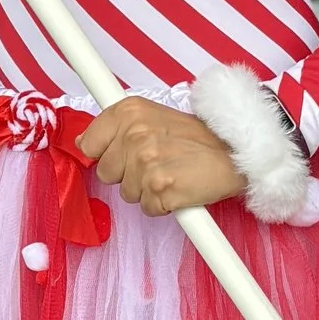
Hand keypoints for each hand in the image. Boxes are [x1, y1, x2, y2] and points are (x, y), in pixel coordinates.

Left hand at [76, 94, 243, 216]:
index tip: (122, 154)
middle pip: (106, 173)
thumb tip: (82, 144)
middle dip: (128, 174)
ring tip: (172, 173)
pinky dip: (163, 205)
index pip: (89, 143)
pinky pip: (148, 208)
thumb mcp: (153, 117)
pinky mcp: (160, 188)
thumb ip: (117, 128)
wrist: (235, 154)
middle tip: (158, 163)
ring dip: (147, 190)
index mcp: (130, 111)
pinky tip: (180, 188)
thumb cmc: (197, 139)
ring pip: (127, 193)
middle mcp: (135, 133)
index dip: (106, 154)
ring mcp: (147, 162)